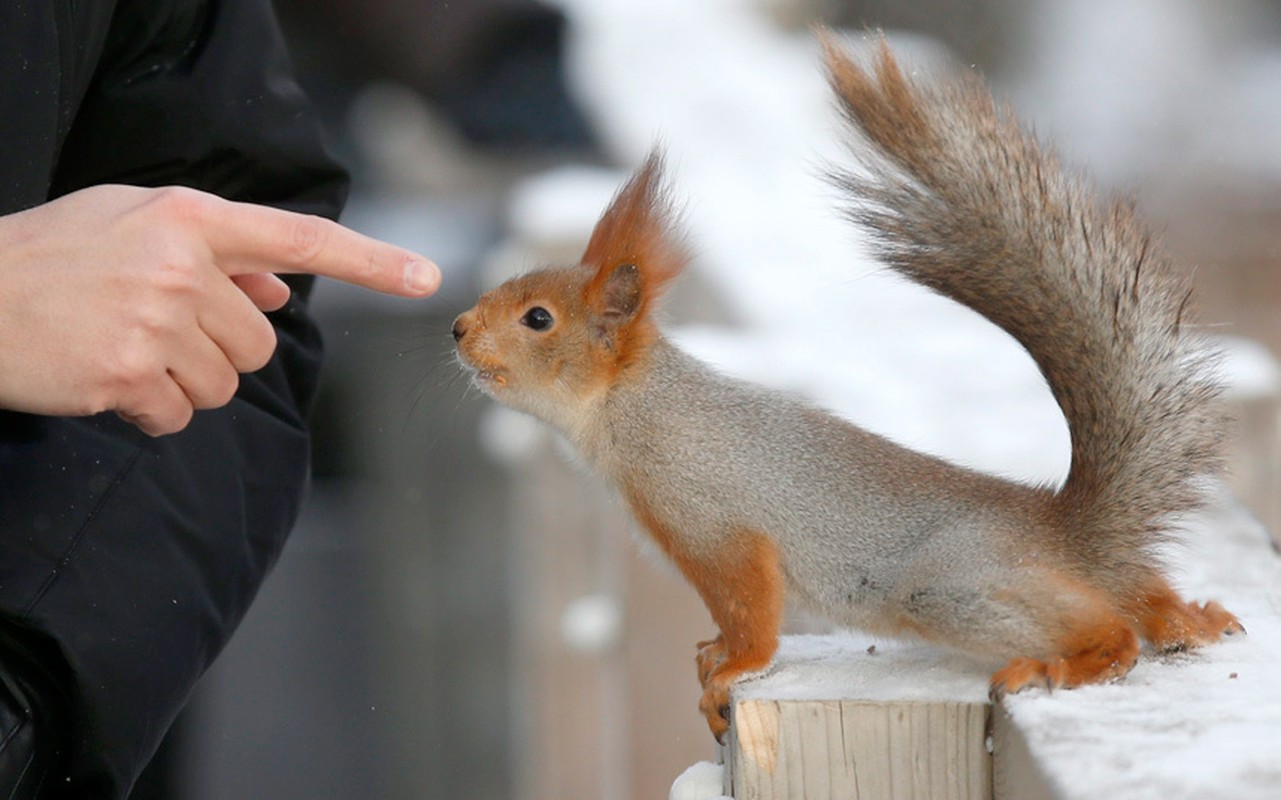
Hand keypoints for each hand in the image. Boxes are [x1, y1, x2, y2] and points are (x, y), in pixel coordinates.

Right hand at [0, 184, 439, 434]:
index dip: (370, 261)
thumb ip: (218, 253)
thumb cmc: (56, 258)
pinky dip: (149, 411)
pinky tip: (107, 381)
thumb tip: (284, 288)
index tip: (427, 276)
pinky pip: (179, 415)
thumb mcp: (133, 225)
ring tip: (125, 349)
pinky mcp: (129, 374)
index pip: (301, 240)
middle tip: (155, 330)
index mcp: (190, 218)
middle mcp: (183, 265)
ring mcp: (156, 321)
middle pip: (260, 341)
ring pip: (226, 384)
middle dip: (219, 348)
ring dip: (184, 382)